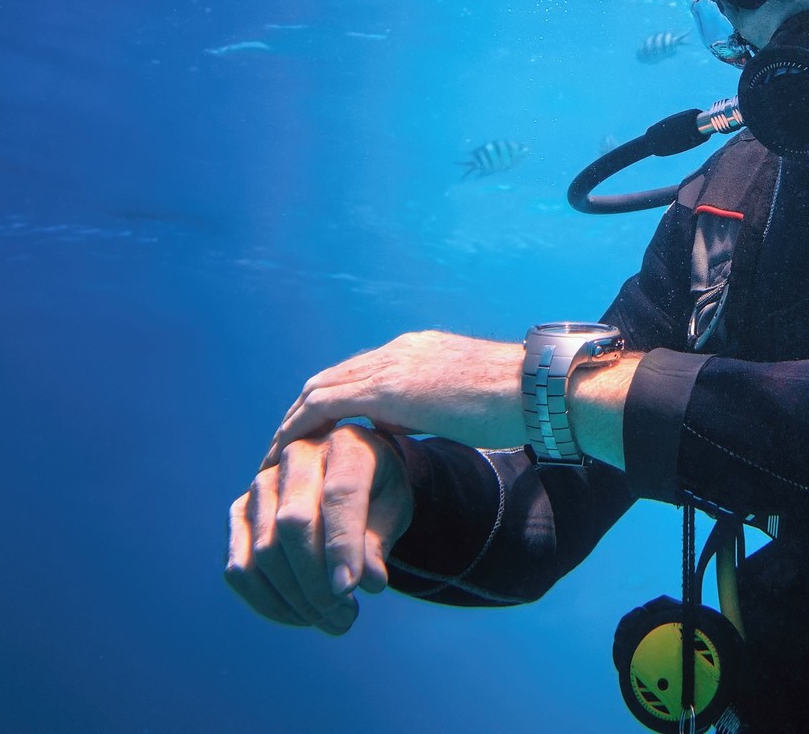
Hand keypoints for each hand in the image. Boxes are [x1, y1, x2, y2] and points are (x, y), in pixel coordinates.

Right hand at [224, 424, 413, 633]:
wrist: (348, 478)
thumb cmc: (376, 493)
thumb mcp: (393, 509)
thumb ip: (379, 540)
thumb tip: (368, 581)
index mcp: (345, 445)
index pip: (340, 494)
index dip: (343, 545)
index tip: (353, 590)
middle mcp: (296, 455)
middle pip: (293, 523)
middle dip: (317, 580)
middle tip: (346, 617)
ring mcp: (261, 483)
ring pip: (264, 550)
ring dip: (296, 599)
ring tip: (332, 621)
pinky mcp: (239, 513)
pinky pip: (239, 567)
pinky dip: (267, 601)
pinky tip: (300, 616)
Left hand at [263, 330, 525, 466]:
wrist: (533, 389)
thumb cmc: (517, 403)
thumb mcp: (467, 401)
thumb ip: (435, 407)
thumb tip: (416, 428)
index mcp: (417, 351)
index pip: (360, 373)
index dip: (334, 401)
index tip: (319, 432)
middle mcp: (397, 351)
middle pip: (331, 378)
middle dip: (304, 412)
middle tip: (284, 447)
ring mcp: (389, 366)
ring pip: (319, 389)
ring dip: (293, 422)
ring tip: (275, 457)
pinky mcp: (385, 389)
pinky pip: (324, 406)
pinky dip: (300, 428)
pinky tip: (287, 455)